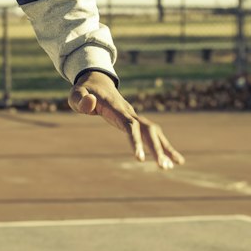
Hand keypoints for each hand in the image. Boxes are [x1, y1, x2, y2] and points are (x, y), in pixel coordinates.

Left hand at [67, 71, 183, 169]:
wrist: (97, 82)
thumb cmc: (84, 91)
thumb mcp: (76, 94)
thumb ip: (81, 100)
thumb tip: (90, 103)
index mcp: (116, 108)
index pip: (129, 126)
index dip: (136, 141)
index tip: (140, 159)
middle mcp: (130, 112)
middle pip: (147, 130)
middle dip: (156, 149)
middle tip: (163, 167)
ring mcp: (134, 116)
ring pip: (154, 132)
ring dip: (164, 148)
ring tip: (173, 166)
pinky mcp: (136, 121)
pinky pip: (152, 134)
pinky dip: (163, 146)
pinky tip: (173, 160)